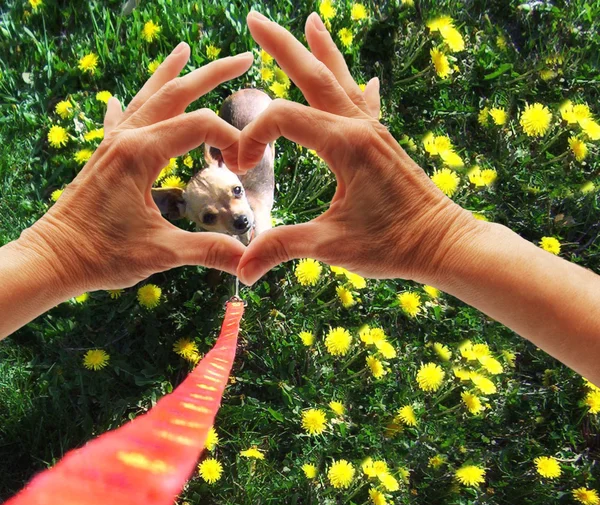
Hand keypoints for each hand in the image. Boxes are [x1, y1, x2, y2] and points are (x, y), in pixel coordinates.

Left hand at [19, 43, 252, 292]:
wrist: (54, 258)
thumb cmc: (103, 254)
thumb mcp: (161, 252)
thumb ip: (207, 250)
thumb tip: (248, 259)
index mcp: (141, 153)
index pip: (199, 125)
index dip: (230, 139)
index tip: (243, 166)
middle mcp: (126, 139)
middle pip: (174, 93)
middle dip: (211, 74)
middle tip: (243, 59)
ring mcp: (112, 145)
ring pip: (146, 98)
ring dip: (169, 75)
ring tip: (184, 51)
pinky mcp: (103, 159)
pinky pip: (119, 121)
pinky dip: (129, 105)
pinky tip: (119, 98)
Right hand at [232, 12, 482, 285]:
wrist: (443, 244)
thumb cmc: (392, 245)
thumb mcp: (331, 246)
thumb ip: (282, 248)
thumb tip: (243, 271)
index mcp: (344, 145)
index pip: (282, 119)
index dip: (251, 138)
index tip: (241, 168)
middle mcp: (360, 128)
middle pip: (315, 75)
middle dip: (282, 46)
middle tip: (255, 18)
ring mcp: (375, 133)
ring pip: (343, 81)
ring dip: (322, 52)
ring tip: (312, 21)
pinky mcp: (384, 146)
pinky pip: (367, 105)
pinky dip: (359, 87)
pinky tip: (367, 77)